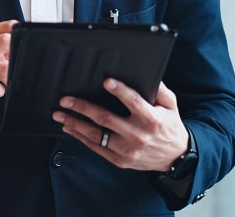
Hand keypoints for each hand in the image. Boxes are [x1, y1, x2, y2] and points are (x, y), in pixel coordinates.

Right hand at [0, 20, 15, 110]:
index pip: (9, 26)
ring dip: (10, 78)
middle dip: (17, 56)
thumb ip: (6, 45)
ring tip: (6, 80)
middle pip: (5, 41)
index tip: (21, 50)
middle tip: (18, 66)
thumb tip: (26, 50)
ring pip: (3, 69)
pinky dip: (1, 91)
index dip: (20, 38)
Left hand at [52, 80, 187, 171]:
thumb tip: (147, 74)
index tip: (106, 81)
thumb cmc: (169, 126)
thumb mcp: (170, 105)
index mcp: (151, 119)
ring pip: (96, 135)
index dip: (119, 90)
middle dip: (83, 108)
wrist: (175, 158)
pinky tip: (69, 127)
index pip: (133, 102)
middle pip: (106, 119)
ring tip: (60, 114)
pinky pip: (96, 148)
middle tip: (66, 100)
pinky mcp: (120, 160)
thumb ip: (159, 89)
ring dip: (75, 123)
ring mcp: (127, 150)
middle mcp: (138, 135)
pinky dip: (80, 138)